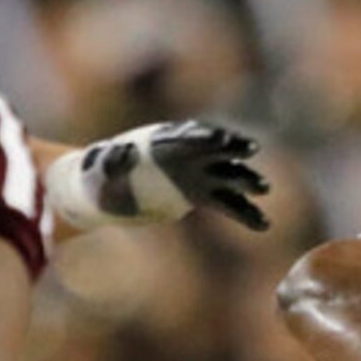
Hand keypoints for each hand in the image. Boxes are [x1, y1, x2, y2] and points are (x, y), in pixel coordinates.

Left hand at [48, 122, 269, 231]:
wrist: (104, 188)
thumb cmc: (98, 175)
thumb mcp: (99, 167)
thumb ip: (109, 161)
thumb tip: (114, 157)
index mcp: (162, 143)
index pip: (188, 136)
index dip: (205, 137)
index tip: (221, 140)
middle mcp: (183, 155)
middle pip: (214, 150)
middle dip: (233, 150)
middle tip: (250, 150)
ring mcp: (194, 174)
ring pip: (227, 176)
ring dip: (245, 181)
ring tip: (263, 189)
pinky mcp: (199, 194)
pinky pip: (227, 203)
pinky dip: (245, 213)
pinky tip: (262, 225)